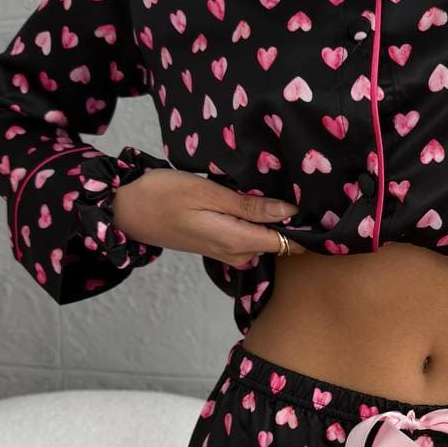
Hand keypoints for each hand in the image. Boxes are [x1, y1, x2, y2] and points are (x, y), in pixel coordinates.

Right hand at [109, 168, 307, 268]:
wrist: (125, 210)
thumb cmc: (162, 195)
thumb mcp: (208, 193)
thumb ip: (250, 206)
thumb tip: (290, 213)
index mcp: (237, 241)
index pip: (287, 244)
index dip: (306, 229)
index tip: (321, 209)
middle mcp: (236, 253)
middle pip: (279, 243)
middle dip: (293, 223)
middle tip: (307, 193)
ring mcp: (227, 252)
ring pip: (264, 240)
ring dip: (274, 222)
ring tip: (286, 193)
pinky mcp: (219, 246)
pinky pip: (249, 237)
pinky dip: (258, 223)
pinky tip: (259, 203)